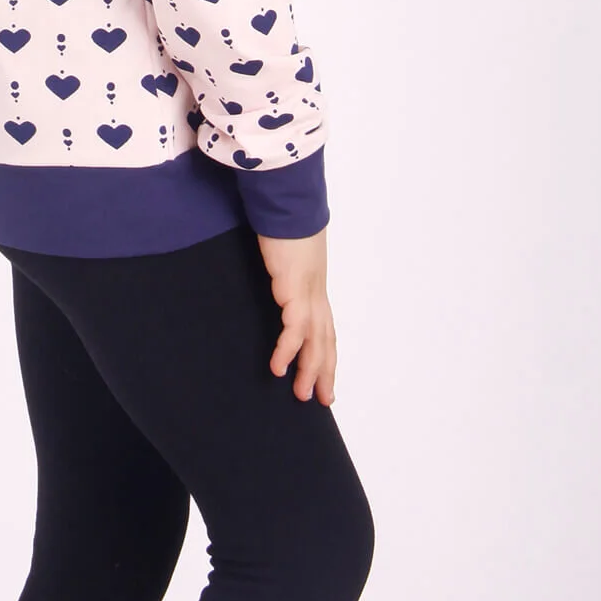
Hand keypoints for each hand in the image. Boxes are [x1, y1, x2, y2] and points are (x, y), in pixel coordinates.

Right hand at [255, 228, 336, 404]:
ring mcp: (307, 292)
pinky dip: (288, 350)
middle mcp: (315, 292)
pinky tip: (278, 367)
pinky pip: (294, 329)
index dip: (326, 353)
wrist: (286, 202)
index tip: (325, 377)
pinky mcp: (294, 289)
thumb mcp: (285, 250)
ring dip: (309, 369)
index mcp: (313, 285)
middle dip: (325, 370)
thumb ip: (283, 266)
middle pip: (326, 339)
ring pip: (315, 340)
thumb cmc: (283, 220)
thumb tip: (274, 271)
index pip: (325, 327)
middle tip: (322, 399)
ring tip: (302, 394)